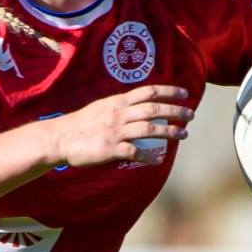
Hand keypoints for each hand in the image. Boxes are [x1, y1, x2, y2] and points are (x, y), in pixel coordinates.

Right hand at [52, 85, 191, 167]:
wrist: (60, 138)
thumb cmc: (80, 124)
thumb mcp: (101, 107)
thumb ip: (120, 107)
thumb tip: (138, 107)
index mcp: (118, 101)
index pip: (148, 91)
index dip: (169, 91)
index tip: (184, 93)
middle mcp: (119, 113)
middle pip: (154, 109)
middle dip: (175, 111)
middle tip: (190, 115)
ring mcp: (115, 131)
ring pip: (149, 129)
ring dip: (169, 132)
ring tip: (183, 134)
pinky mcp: (110, 149)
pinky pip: (135, 152)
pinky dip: (149, 156)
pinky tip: (158, 160)